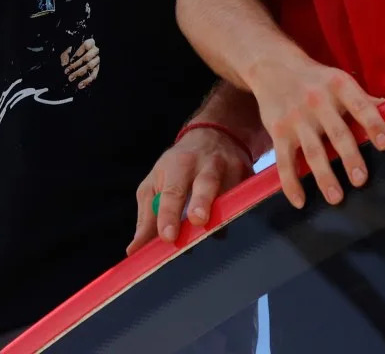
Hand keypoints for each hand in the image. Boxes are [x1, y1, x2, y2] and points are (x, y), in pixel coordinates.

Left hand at [60, 37, 99, 89]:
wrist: (77, 61)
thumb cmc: (72, 53)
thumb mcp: (67, 52)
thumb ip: (65, 56)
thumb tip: (64, 64)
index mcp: (90, 43)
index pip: (86, 45)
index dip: (78, 53)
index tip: (70, 60)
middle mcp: (95, 51)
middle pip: (87, 57)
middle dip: (76, 65)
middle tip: (66, 72)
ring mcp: (97, 60)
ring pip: (89, 66)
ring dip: (79, 73)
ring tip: (70, 78)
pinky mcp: (97, 70)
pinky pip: (93, 76)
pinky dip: (86, 81)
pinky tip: (79, 85)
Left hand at [127, 127, 252, 254]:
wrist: (214, 136)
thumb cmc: (179, 165)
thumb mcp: (156, 182)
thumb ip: (147, 217)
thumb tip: (135, 250)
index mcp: (178, 165)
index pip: (172, 191)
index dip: (169, 214)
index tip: (168, 236)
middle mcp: (206, 164)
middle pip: (206, 183)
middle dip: (202, 201)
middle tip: (197, 221)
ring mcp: (231, 168)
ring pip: (230, 192)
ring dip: (223, 214)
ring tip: (216, 234)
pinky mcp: (249, 175)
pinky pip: (246, 197)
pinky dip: (238, 211)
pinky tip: (229, 221)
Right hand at [250, 55, 384, 208]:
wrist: (273, 66)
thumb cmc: (316, 79)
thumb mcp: (338, 80)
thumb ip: (363, 99)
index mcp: (338, 85)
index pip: (360, 105)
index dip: (373, 123)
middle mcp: (317, 100)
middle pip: (337, 132)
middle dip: (349, 157)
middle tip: (361, 180)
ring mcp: (296, 117)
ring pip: (312, 150)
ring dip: (324, 175)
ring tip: (336, 198)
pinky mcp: (278, 130)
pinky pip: (284, 160)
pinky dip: (290, 182)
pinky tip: (299, 201)